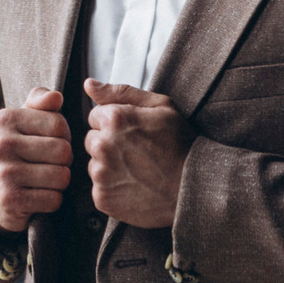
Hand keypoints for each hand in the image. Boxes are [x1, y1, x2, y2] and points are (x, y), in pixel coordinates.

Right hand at [0, 87, 72, 232]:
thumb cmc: (18, 152)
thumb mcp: (24, 121)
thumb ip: (41, 101)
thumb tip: (56, 97)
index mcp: (5, 120)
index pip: (59, 124)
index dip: (63, 137)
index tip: (47, 144)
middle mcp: (0, 144)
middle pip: (63, 150)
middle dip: (63, 162)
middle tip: (47, 165)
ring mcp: (4, 173)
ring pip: (62, 176)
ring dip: (59, 183)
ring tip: (42, 181)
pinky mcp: (10, 200)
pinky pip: (54, 199)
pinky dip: (52, 201)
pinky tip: (37, 197)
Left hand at [84, 79, 192, 228]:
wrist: (194, 187)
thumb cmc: (182, 145)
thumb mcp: (161, 106)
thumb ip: (120, 92)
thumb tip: (89, 84)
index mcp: (114, 119)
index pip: (95, 116)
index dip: (114, 123)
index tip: (133, 133)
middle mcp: (102, 145)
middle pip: (91, 140)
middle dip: (108, 143)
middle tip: (136, 152)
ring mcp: (101, 174)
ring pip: (94, 164)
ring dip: (109, 166)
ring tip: (137, 170)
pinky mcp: (102, 197)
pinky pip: (99, 188)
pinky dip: (112, 188)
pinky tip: (134, 185)